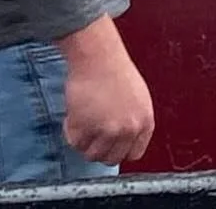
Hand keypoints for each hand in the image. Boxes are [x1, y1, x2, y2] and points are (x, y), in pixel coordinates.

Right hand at [57, 15, 154, 165]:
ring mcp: (107, 131)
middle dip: (99, 149)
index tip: (109, 145)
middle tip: (92, 133)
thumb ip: (133, 122)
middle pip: (111, 159)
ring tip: (85, 120)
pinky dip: (71, 131)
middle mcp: (129, 129)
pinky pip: (74, 142)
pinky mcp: (85, 128)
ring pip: (91, 154)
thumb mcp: (138, 99)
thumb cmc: (116, 72)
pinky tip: (76, 112)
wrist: (99, 57)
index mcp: (145, 121)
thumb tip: (124, 144)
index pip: (134, 153)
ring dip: (84, 141)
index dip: (119, 150)